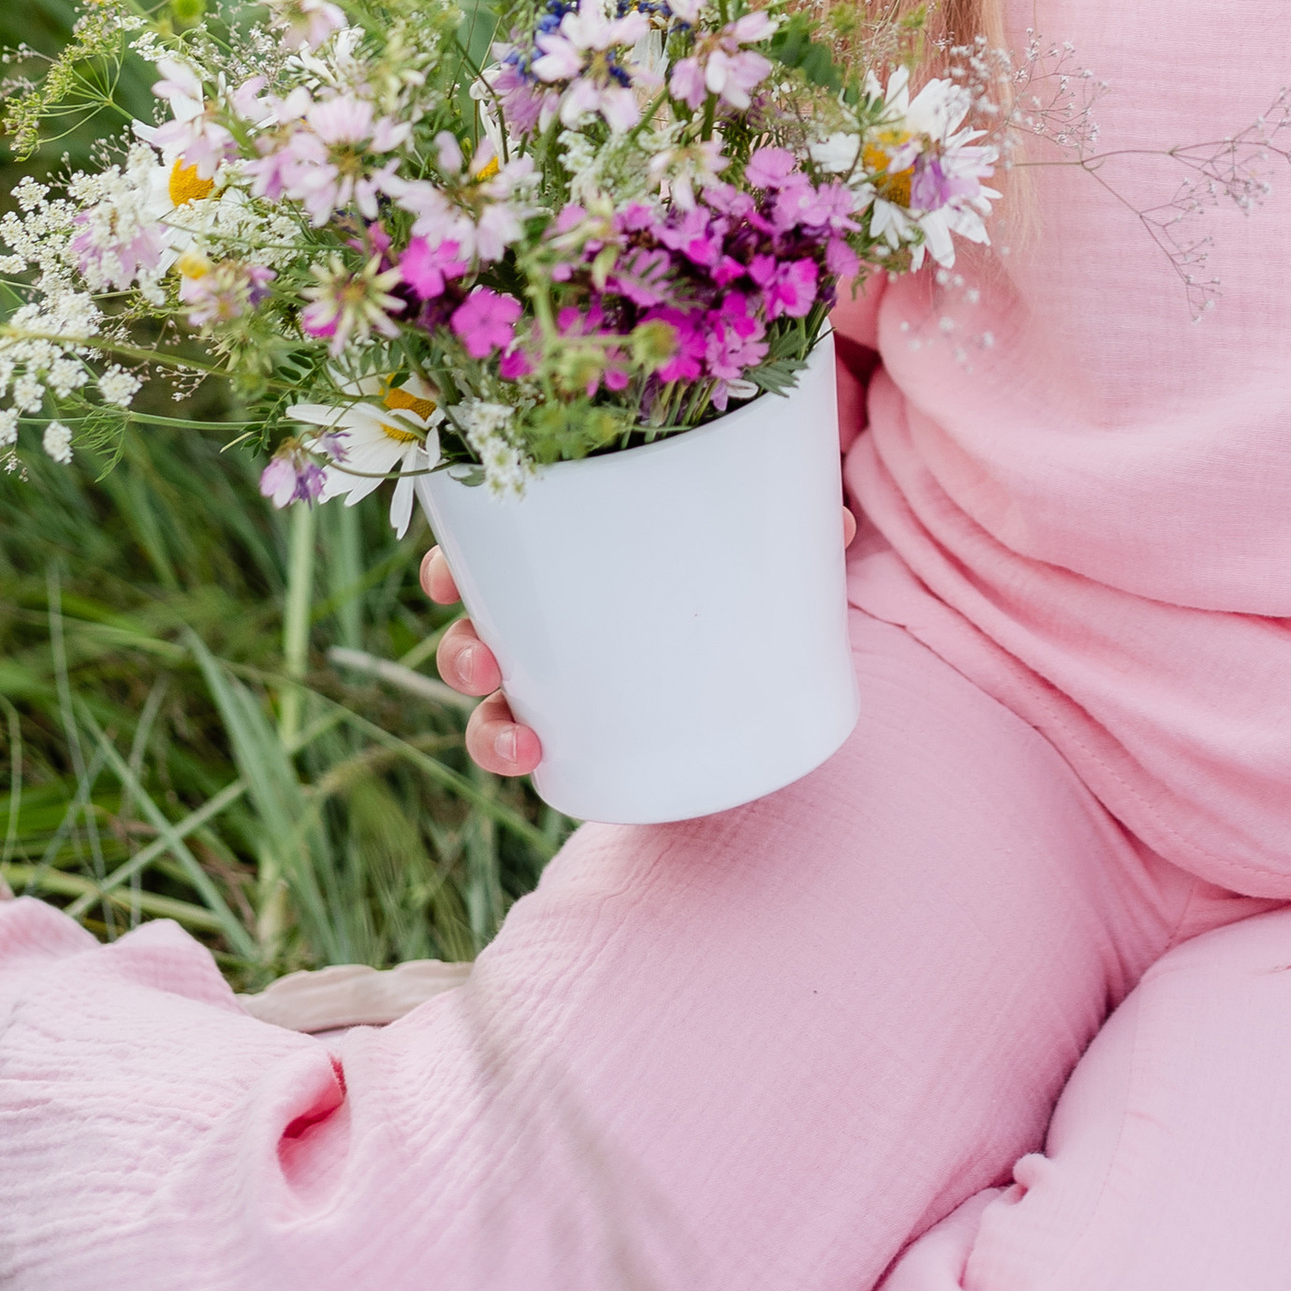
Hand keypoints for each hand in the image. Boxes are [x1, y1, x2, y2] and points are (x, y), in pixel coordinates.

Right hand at [418, 499, 863, 786]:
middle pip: (480, 624)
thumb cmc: (752, 568)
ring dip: (489, 721)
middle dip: (464, 644)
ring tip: (518, 742)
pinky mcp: (594, 729)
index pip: (499, 543)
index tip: (451, 576)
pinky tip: (539, 766)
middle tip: (483, 659)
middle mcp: (556, 610)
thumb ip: (800, 530)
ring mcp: (568, 675)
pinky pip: (538, 747)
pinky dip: (524, 755)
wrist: (778, 656)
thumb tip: (839, 525)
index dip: (462, 559)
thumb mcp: (772, 542)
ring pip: (499, 698)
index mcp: (579, 546)